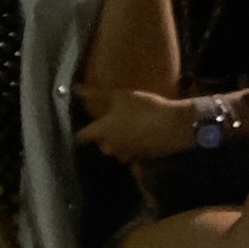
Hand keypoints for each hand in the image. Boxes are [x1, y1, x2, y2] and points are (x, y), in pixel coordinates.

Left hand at [91, 88, 207, 163]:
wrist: (173, 126)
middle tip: (112, 122)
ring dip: (118, 142)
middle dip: (103, 136)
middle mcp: (110, 146)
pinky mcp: (140, 158)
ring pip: (116, 150)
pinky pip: (131, 153)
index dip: (81, 130)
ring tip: (128, 128)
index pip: (81, 136)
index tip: (85, 123)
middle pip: (100, 144)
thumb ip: (97, 94)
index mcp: (102, 132)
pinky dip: (133, 146)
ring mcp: (126, 154)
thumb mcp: (121, 96)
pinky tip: (142, 135)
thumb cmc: (144, 108)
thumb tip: (75, 89)